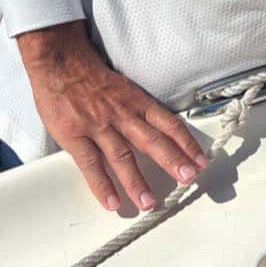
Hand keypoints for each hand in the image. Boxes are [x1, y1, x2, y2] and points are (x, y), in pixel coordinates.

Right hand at [18, 21, 208, 212]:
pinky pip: (90, 164)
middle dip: (172, 160)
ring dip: (137, 181)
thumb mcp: (127, 89)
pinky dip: (102, 185)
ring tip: (150, 203)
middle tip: (189, 178)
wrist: (62, 64)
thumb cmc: (95, 79)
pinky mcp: (74, 135)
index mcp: (138, 102)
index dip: (187, 143)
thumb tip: (161, 130)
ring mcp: (99, 125)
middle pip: (153, 140)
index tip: (201, 160)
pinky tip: (112, 202)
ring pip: (123, 156)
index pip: (169, 124)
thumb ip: (141, 110)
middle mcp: (123, 114)